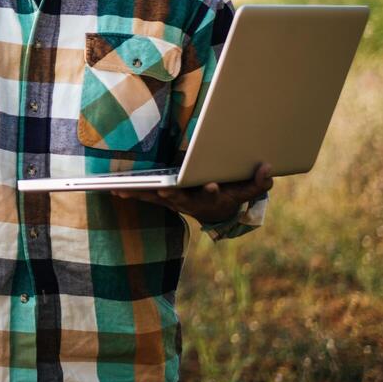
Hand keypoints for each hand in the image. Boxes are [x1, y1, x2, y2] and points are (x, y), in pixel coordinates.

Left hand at [114, 161, 273, 223]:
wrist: (216, 213)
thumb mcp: (248, 190)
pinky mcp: (163, 199)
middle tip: (164, 189)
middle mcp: (192, 203)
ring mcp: (175, 202)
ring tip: (123, 190)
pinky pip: (146, 196)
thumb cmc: (231, 195)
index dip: (213, 191)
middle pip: (181, 198)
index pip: (214, 195)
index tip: (212, 185)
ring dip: (142, 194)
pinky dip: (132, 193)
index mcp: (212, 198)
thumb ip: (259, 182)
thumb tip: (268, 168)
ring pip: (157, 198)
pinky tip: (114, 189)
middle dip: (173, 194)